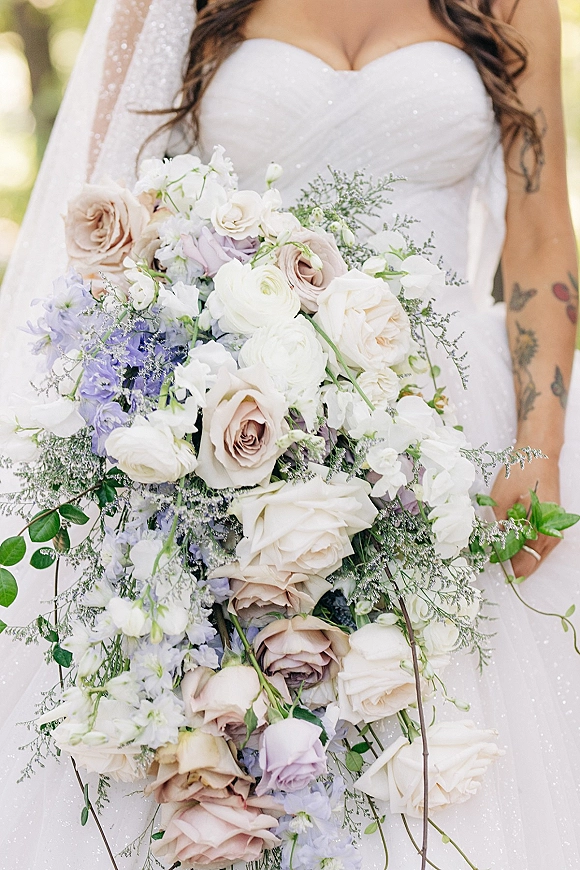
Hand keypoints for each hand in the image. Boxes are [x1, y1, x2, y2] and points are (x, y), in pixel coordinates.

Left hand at [490, 452, 560, 577]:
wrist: (539, 452)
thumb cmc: (521, 472)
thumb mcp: (501, 499)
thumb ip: (497, 527)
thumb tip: (491, 549)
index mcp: (541, 530)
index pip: (524, 564)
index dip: (505, 566)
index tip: (489, 562)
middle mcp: (553, 535)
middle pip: (531, 562)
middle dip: (511, 562)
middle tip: (490, 555)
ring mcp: (554, 530)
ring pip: (535, 555)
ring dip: (517, 554)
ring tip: (498, 545)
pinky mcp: (552, 524)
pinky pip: (538, 544)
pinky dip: (524, 544)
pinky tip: (510, 536)